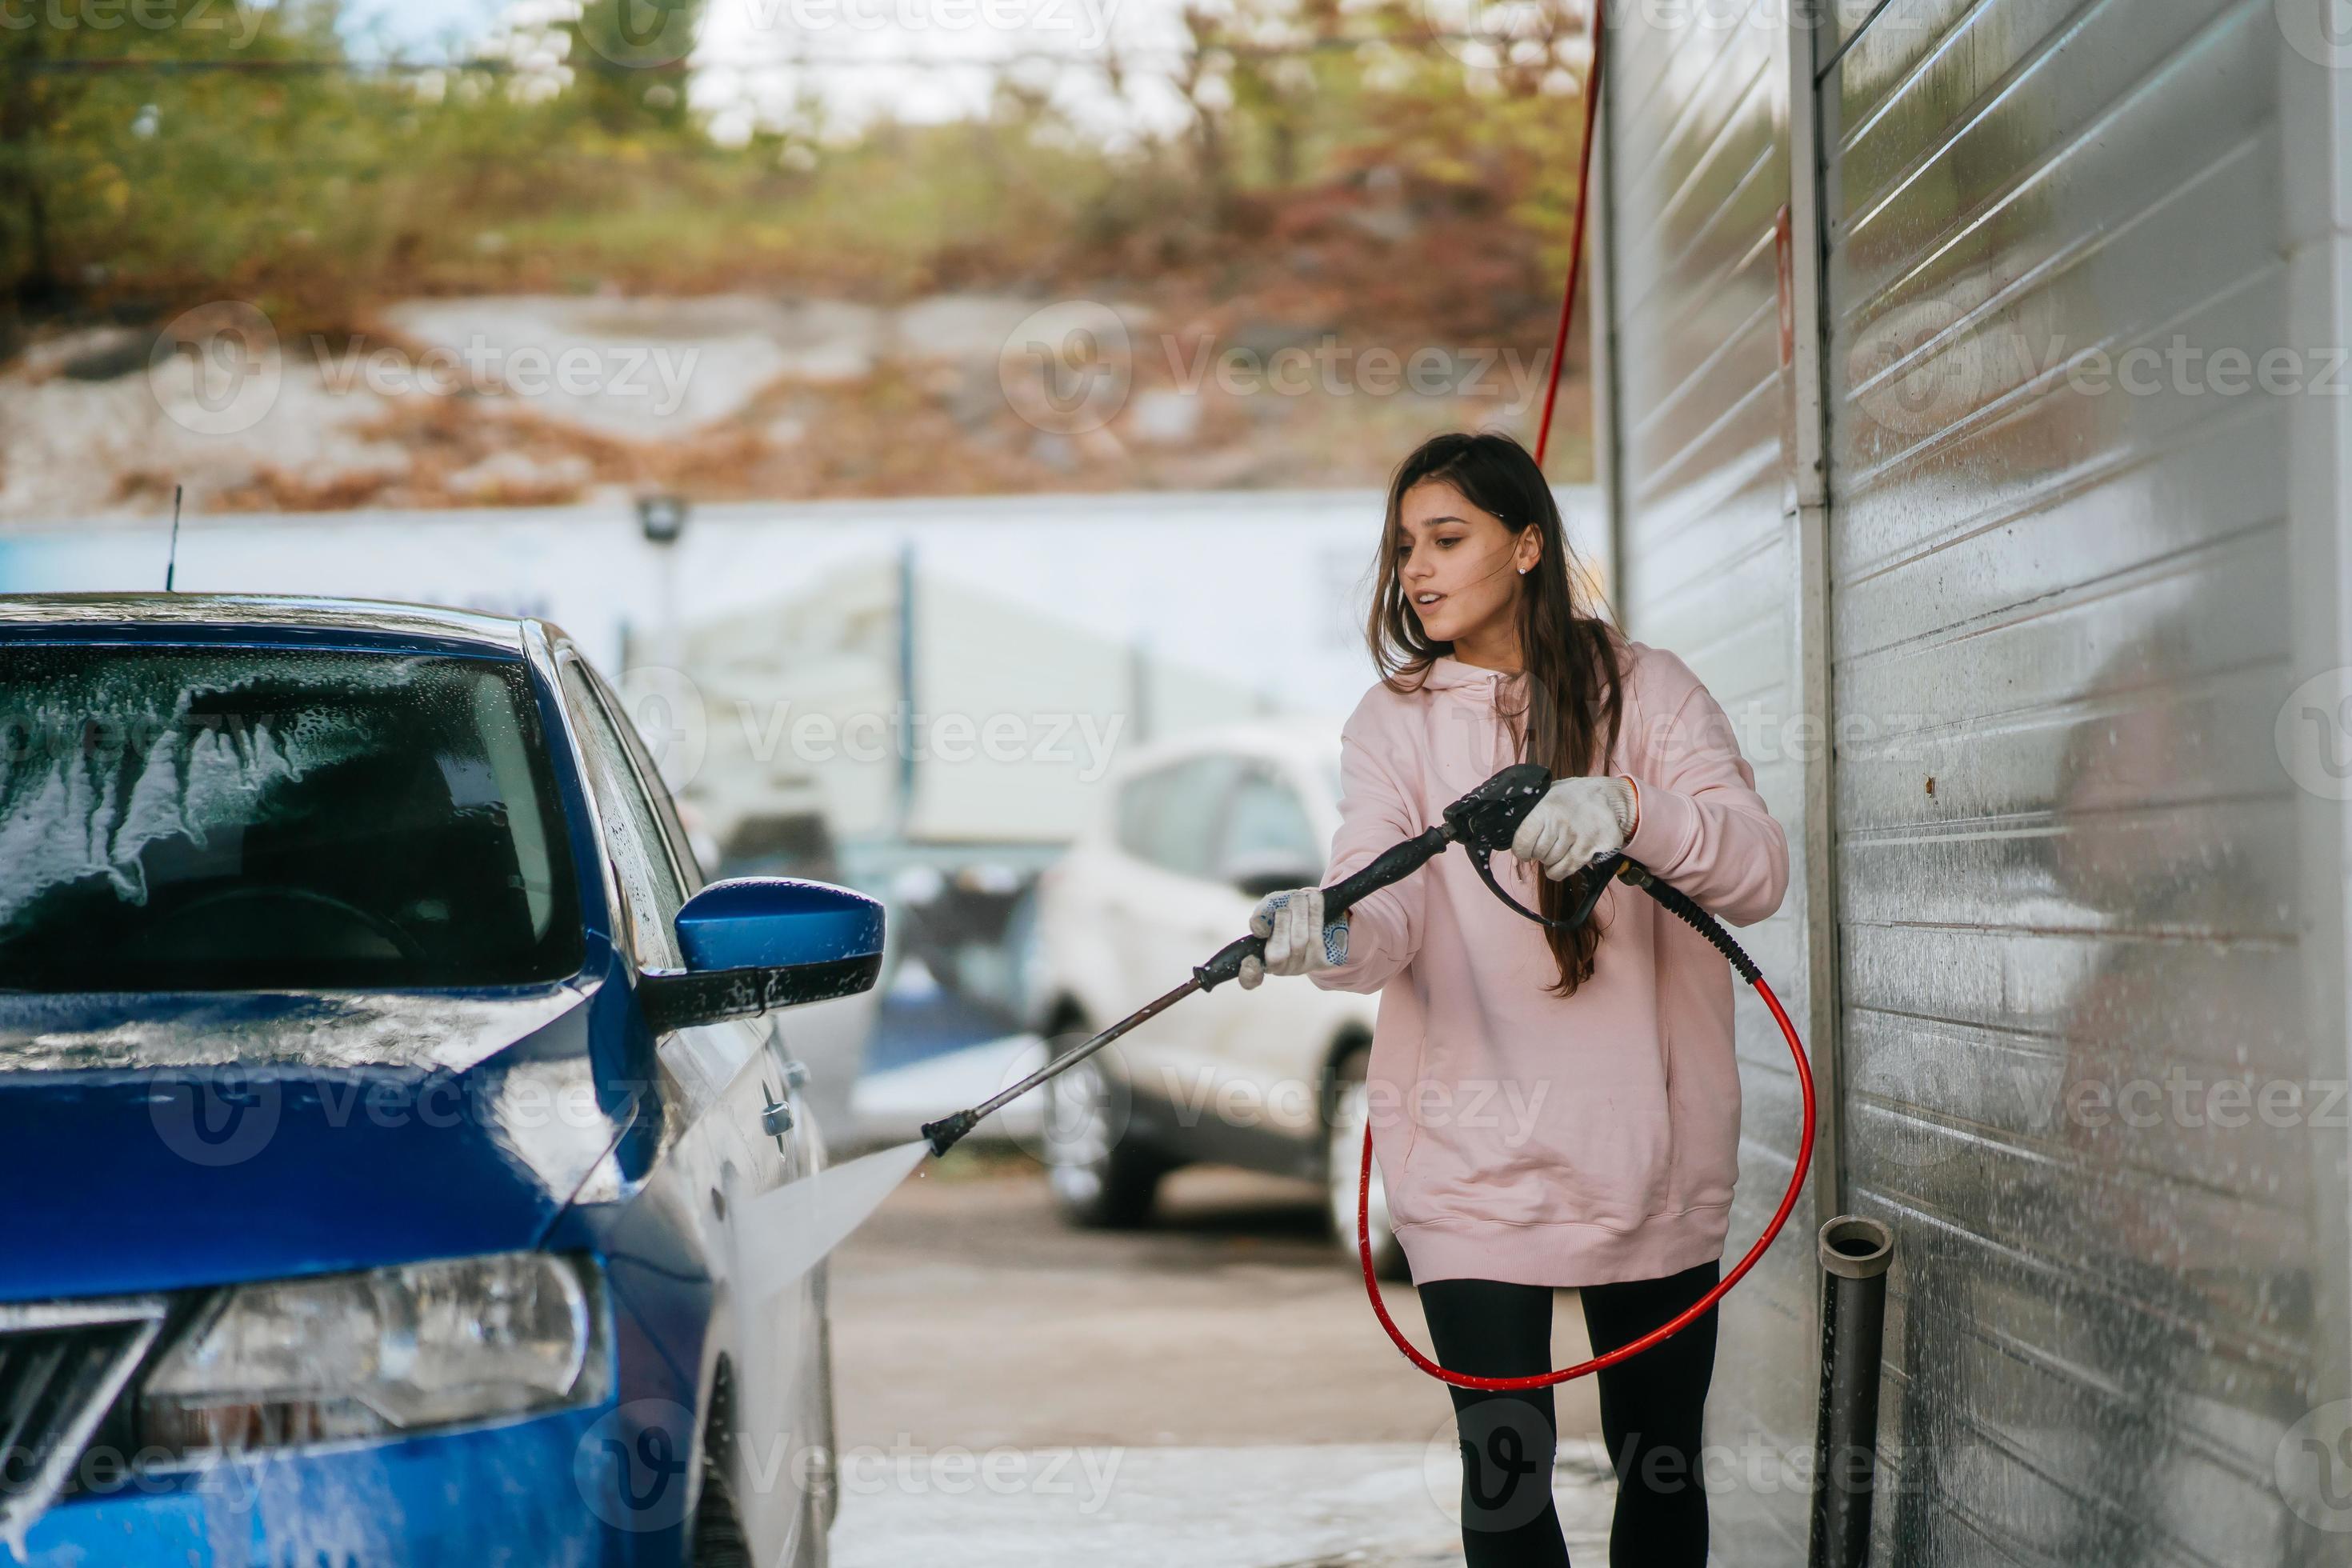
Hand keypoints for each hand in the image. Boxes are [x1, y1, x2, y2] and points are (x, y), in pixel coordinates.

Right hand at [1238, 886, 1348, 988]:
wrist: (1312, 916)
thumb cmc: (1283, 915)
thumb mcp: (1268, 911)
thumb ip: (1260, 917)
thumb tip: (1261, 929)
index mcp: (1260, 961)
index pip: (1249, 978)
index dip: (1249, 974)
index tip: (1250, 961)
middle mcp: (1280, 969)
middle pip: (1279, 954)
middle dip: (1281, 926)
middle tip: (1284, 908)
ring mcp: (1302, 966)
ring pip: (1300, 941)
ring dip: (1299, 915)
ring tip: (1298, 898)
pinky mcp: (1322, 960)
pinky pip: (1318, 935)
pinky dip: (1315, 913)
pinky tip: (1314, 898)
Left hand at [1510, 775, 1636, 880]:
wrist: (1607, 795)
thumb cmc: (1571, 796)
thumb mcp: (1548, 794)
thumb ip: (1530, 811)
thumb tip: (1506, 828)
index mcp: (1546, 808)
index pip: (1522, 842)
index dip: (1521, 850)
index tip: (1524, 850)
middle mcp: (1562, 824)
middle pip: (1539, 855)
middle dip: (1539, 854)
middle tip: (1546, 844)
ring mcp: (1580, 837)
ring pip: (1553, 865)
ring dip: (1552, 861)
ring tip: (1557, 848)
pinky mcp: (1594, 848)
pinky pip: (1569, 870)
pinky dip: (1563, 869)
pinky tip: (1566, 857)